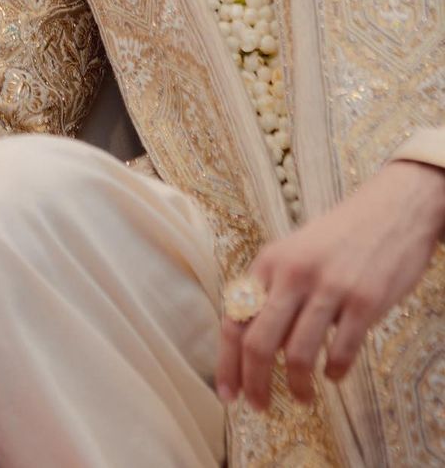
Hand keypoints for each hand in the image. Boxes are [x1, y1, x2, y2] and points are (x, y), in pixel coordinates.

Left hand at [217, 160, 444, 409]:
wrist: (390, 210)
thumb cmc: (338, 238)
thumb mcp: (294, 254)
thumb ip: (273, 293)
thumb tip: (252, 346)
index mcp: (268, 263)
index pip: (234, 319)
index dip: (227, 363)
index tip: (228, 395)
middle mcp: (292, 274)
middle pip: (258, 342)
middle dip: (255, 383)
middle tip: (260, 407)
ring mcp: (328, 287)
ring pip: (297, 355)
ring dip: (296, 387)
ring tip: (301, 396)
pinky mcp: (364, 301)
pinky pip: (340, 353)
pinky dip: (334, 373)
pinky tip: (334, 375)